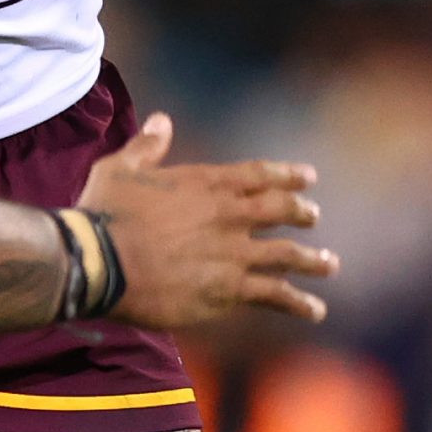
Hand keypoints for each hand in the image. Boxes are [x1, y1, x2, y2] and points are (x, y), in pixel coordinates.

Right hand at [76, 113, 333, 328]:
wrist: (102, 260)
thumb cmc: (106, 212)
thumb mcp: (122, 168)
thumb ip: (147, 146)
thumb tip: (162, 120)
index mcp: (206, 183)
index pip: (257, 175)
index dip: (285, 175)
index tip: (308, 177)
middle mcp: (228, 215)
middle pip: (279, 211)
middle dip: (300, 212)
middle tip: (313, 215)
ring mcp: (234, 254)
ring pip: (287, 255)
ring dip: (312, 259)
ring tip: (329, 264)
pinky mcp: (230, 290)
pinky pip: (275, 295)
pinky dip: (299, 302)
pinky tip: (315, 310)